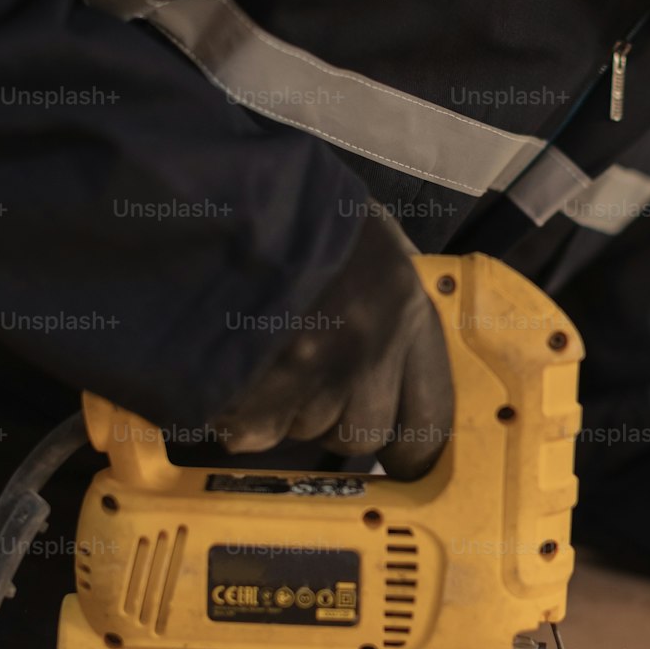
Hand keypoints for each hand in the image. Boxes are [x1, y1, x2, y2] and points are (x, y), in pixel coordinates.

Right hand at [213, 205, 452, 478]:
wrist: (218, 190)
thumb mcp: (373, 244)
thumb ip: (397, 309)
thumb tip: (403, 378)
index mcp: (407, 305)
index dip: (414, 448)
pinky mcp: (255, 382)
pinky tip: (228, 369)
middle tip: (304, 383)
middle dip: (332, 422)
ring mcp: (310, 366)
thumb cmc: (298, 210)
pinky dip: (232, 413)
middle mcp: (370, 343)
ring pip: (300, 432)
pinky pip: (246, 429)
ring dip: (278, 411)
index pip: (431, 413)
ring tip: (261, 357)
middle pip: (362, 434)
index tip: (399, 458)